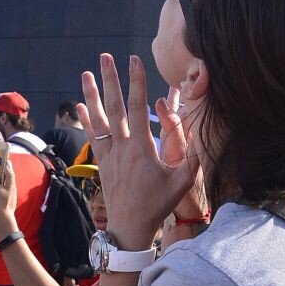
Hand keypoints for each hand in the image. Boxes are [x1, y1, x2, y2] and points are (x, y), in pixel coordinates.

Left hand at [77, 55, 197, 251]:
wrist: (130, 228)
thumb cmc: (158, 205)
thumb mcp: (181, 182)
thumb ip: (194, 158)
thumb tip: (205, 136)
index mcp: (141, 148)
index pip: (138, 107)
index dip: (136, 82)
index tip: (134, 60)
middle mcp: (122, 147)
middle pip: (114, 106)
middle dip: (110, 79)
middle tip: (104, 57)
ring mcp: (109, 154)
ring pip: (98, 118)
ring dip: (91, 94)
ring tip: (86, 73)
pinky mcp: (102, 163)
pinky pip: (93, 136)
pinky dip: (86, 120)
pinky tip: (79, 107)